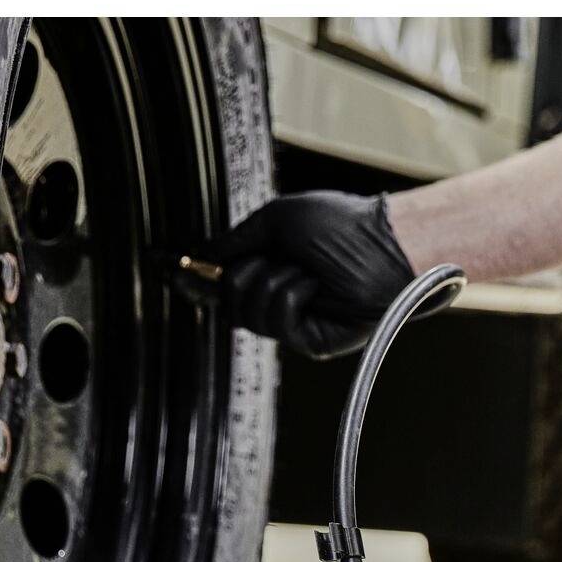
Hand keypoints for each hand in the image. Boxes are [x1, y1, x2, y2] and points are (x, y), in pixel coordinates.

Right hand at [205, 191, 414, 357]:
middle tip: (276, 258)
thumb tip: (203, 255)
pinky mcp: (313, 342)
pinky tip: (314, 286)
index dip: (200, 279)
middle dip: (243, 274)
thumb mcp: (278, 219)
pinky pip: (276, 323)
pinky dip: (290, 296)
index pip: (224, 284)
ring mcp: (297, 322)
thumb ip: (237, 240)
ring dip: (272, 282)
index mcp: (270, 268)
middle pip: (228, 302)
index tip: (176, 270)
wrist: (385, 242)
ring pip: (248, 314)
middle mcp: (280, 298)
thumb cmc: (343, 224)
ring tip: (306, 271)